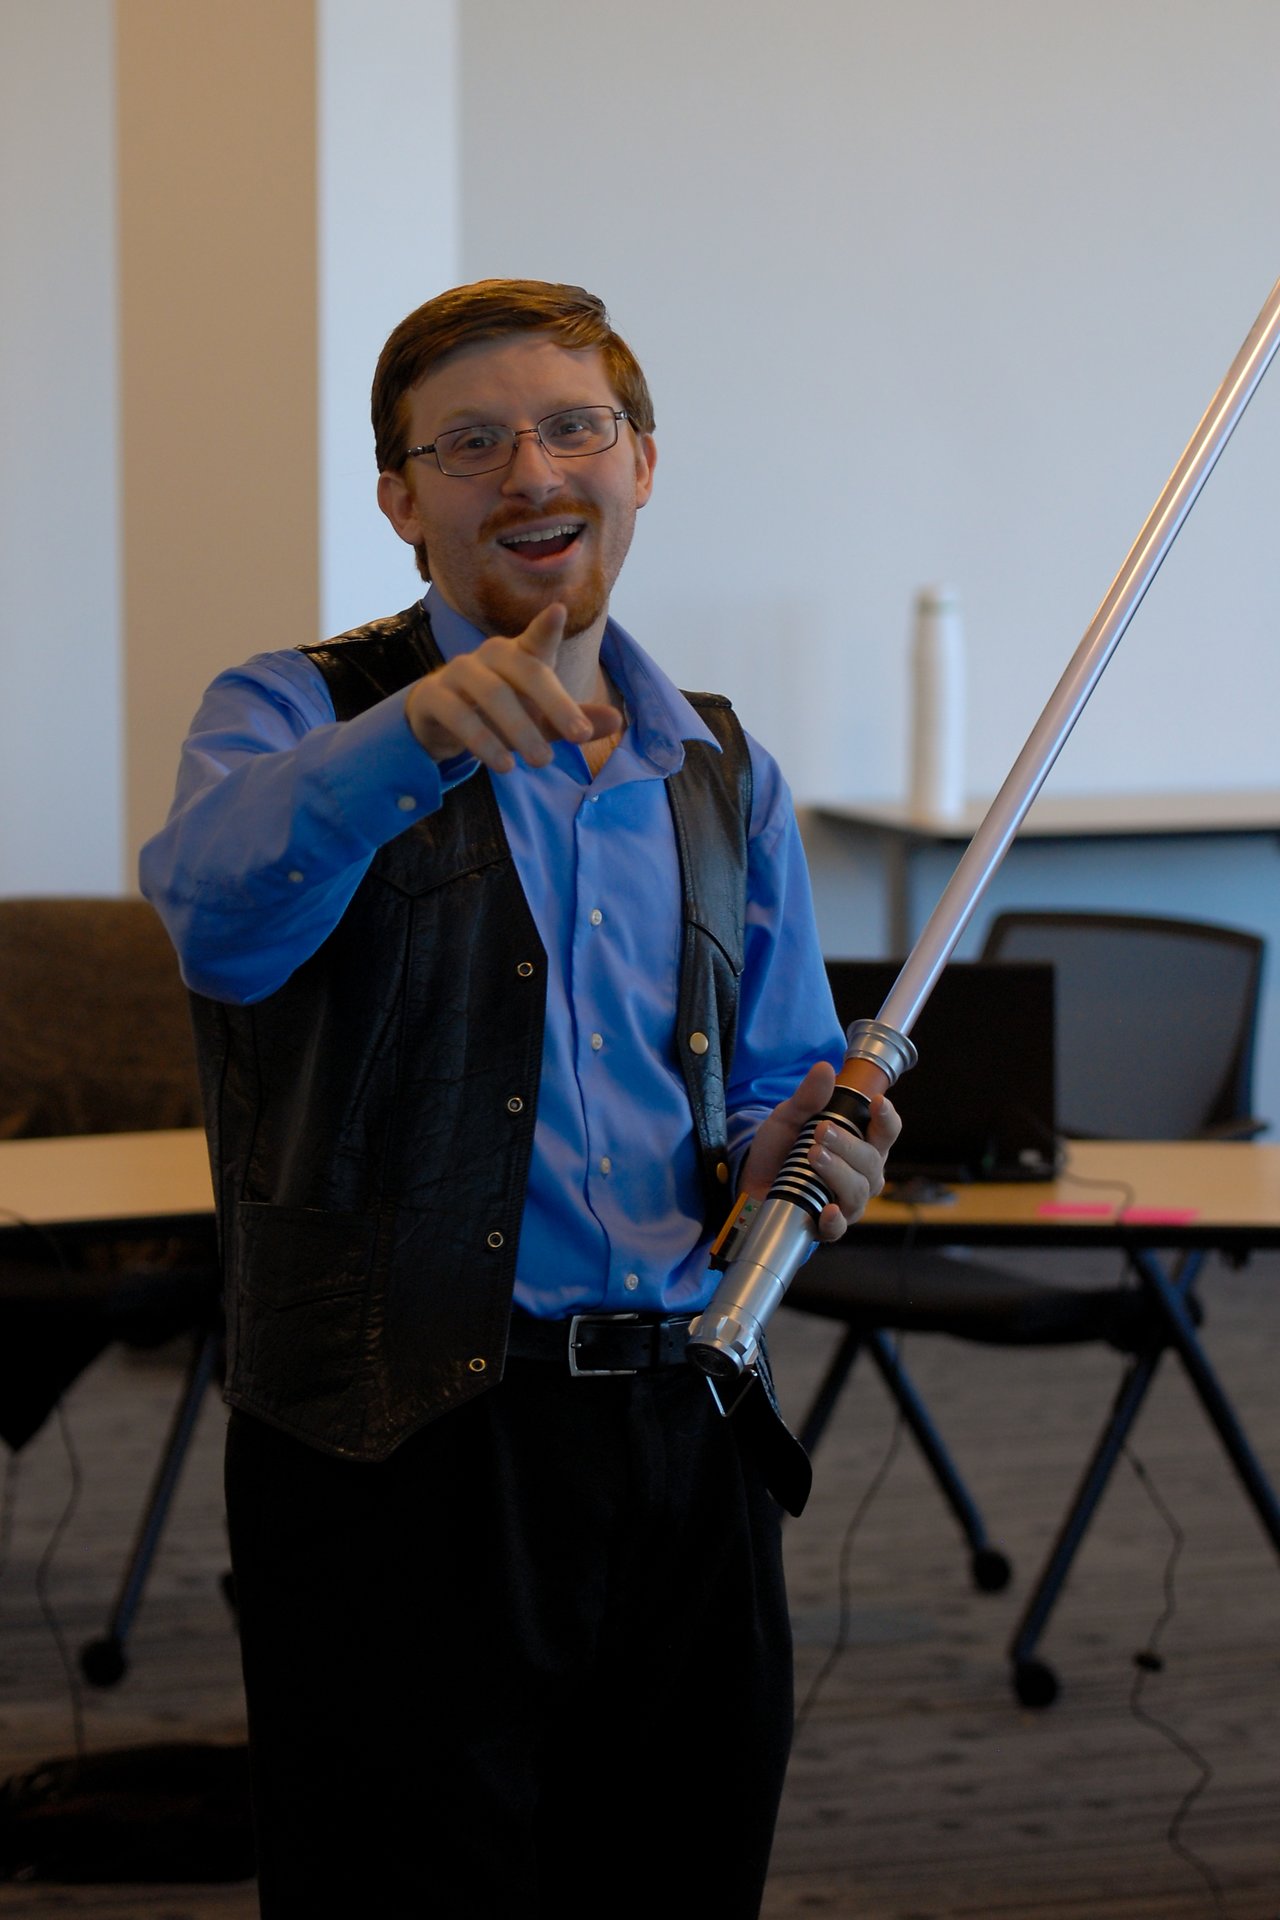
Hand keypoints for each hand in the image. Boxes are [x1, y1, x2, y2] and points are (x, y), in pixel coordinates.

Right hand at [404, 603, 621, 771]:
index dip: (546, 627)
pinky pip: (458, 715)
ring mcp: (458, 672)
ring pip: (492, 694)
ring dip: (520, 729)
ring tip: (542, 762)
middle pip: (525, 671)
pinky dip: (482, 741)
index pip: (537, 639)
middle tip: (579, 738)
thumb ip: (573, 720)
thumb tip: (617, 720)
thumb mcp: (540, 719)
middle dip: (556, 704)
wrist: (439, 723)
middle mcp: (489, 656)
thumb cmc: (498, 714)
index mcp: (519, 655)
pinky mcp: (432, 697)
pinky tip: (503, 764)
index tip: (559, 611)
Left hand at [739, 1061, 901, 1243]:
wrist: (751, 1179)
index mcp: (861, 1144)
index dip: (887, 1118)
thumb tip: (825, 1069)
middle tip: (820, 1130)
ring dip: (838, 1172)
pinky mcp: (826, 1225)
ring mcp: (847, 1202)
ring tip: (813, 1155)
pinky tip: (827, 1210)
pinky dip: (835, 1220)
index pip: (887, 1131)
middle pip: (871, 1162)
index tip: (878, 1102)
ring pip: (858, 1191)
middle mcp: (862, 1174)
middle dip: (848, 1145)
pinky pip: (839, 1228)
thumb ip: (807, 1097)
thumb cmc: (781, 1148)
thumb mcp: (789, 1117)